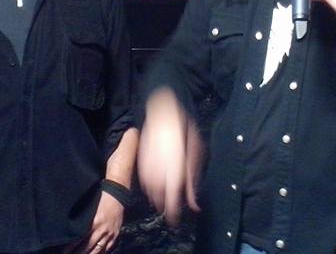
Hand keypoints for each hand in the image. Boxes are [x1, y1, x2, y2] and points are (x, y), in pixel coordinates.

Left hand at [76, 191, 124, 252]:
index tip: (65, 252)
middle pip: (88, 247)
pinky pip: (107, 249)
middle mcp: (101, 230)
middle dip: (78, 253)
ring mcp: (109, 234)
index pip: (79, 239)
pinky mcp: (115, 235)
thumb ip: (81, 219)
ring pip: (97, 250)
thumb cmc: (100, 198)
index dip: (71, 247)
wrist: (117, 195)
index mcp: (93, 222)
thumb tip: (70, 228)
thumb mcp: (88, 207)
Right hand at [137, 90, 202, 225]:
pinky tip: (153, 185)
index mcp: (175, 170)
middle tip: (170, 210)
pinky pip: (143, 180)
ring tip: (162, 199)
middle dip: (165, 205)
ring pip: (150, 190)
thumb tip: (194, 204)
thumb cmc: (184, 132)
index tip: (174, 221)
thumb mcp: (195, 155)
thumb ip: (193, 183)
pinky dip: (148, 186)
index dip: (173, 213)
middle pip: (160, 197)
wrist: (162, 113)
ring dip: (156, 196)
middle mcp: (160, 171)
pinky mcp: (140, 161)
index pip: (173, 199)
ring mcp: (148, 166)